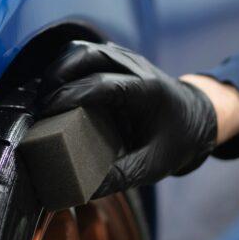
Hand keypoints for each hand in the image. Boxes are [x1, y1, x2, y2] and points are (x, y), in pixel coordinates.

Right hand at [38, 41, 217, 196]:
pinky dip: (65, 67)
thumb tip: (81, 190)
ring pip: (83, 49)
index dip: (71, 95)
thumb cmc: (176, 140)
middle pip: (87, 54)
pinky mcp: (116, 60)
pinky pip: (85, 54)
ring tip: (43, 97)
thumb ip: (119, 177)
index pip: (102, 83)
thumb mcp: (153, 166)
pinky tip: (55, 90)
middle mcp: (136, 67)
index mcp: (148, 91)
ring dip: (58, 68)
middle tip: (40, 106)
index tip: (47, 113)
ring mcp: (126, 59)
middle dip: (57, 76)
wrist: (198, 117)